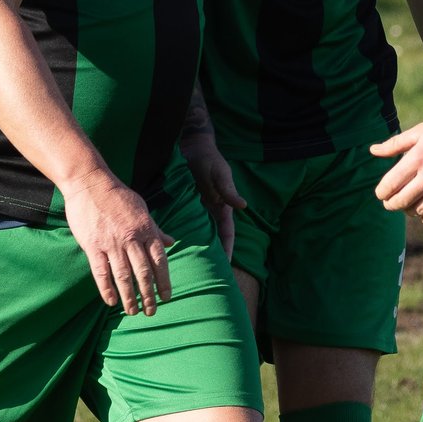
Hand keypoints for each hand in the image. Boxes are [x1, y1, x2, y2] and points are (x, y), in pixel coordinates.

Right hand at [66, 173, 173, 313]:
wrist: (90, 183)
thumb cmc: (117, 195)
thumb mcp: (142, 209)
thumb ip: (156, 229)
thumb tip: (172, 242)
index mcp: (145, 229)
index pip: (160, 260)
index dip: (164, 281)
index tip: (167, 297)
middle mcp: (131, 238)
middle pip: (144, 272)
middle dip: (148, 295)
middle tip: (152, 312)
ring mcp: (111, 243)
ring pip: (124, 276)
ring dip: (130, 297)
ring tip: (133, 312)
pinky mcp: (93, 246)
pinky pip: (101, 272)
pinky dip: (107, 289)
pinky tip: (111, 301)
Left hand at [182, 133, 245, 257]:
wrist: (193, 148)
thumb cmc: (208, 159)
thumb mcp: (220, 174)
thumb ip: (228, 191)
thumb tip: (243, 206)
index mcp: (224, 206)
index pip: (228, 232)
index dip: (228, 248)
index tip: (227, 265)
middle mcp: (214, 210)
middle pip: (216, 237)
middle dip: (215, 254)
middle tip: (211, 274)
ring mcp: (202, 208)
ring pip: (203, 233)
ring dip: (201, 247)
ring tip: (196, 266)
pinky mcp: (190, 204)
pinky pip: (190, 223)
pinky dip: (187, 235)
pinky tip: (179, 247)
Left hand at [372, 108, 422, 227]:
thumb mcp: (421, 131)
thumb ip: (395, 144)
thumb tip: (372, 151)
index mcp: (418, 158)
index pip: (390, 185)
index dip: (381, 193)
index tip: (382, 193)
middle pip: (401, 202)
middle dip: (391, 204)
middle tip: (391, 202)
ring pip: (418, 212)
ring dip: (409, 211)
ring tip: (409, 205)